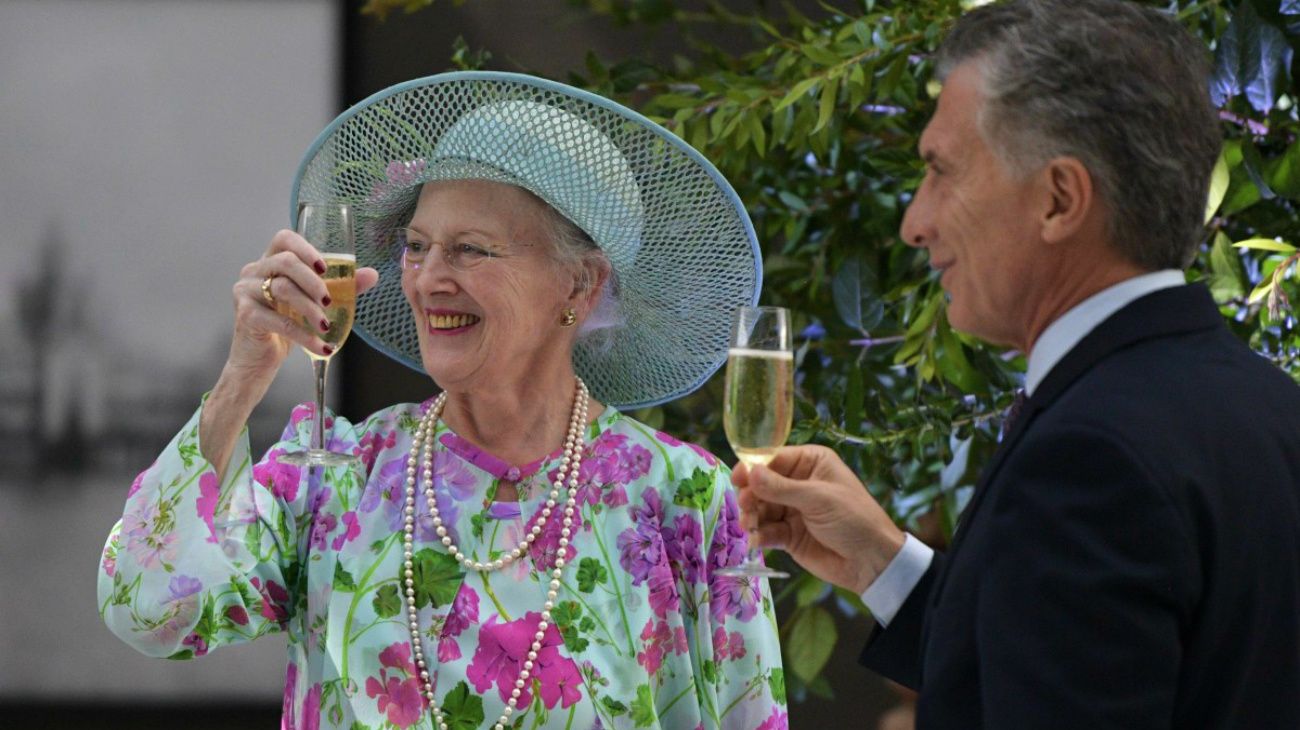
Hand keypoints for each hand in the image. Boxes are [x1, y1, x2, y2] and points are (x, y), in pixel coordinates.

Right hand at [227, 229, 378, 378]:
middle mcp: (254, 271)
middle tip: (329, 301)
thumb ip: (341, 287)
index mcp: (270, 262)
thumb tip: (372, 274)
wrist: (259, 359)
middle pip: (285, 261)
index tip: (324, 268)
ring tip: (326, 326)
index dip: (306, 248)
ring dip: (310, 309)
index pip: (284, 239)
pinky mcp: (245, 315)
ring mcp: (245, 292)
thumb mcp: (313, 303)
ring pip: (283, 289)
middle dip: (313, 281)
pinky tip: (321, 347)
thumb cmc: (284, 325)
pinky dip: (304, 335)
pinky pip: (280, 321)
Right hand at [734, 444, 904, 593]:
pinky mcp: (789, 535)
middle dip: (751, 495)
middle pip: (762, 484)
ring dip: (752, 517)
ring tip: (750, 527)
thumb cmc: (854, 519)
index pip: (774, 459)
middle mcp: (799, 483)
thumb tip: (749, 472)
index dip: (754, 468)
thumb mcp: (818, 498)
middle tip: (746, 507)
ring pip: (760, 508)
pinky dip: (759, 535)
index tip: (738, 477)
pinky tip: (758, 540)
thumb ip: (781, 488)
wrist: (872, 562)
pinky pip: (766, 531)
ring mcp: (792, 510)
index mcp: (811, 463)